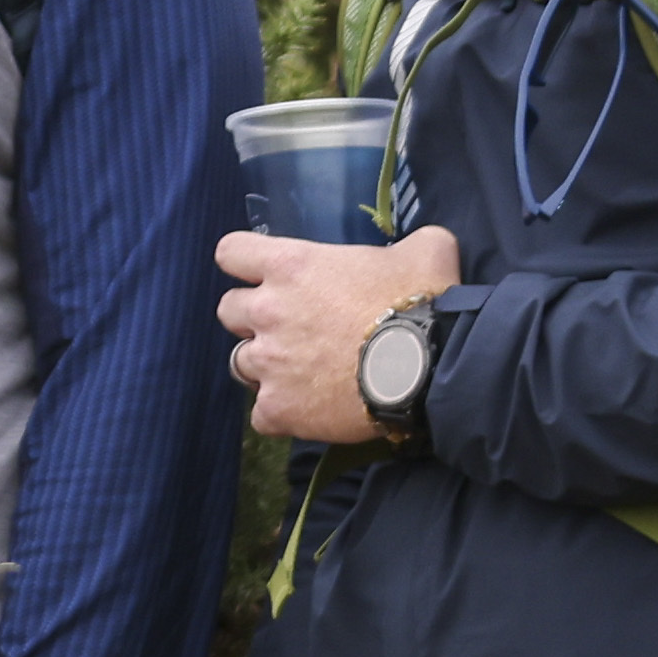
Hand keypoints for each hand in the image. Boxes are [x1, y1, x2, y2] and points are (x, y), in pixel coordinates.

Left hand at [219, 224, 465, 446]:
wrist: (429, 366)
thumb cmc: (421, 301)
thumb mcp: (425, 250)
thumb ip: (408, 244)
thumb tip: (421, 248)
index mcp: (291, 266)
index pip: (231, 252)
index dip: (245, 263)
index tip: (265, 276)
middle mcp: (267, 311)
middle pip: (228, 310)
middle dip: (252, 318)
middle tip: (289, 328)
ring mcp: (268, 362)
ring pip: (240, 363)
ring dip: (264, 366)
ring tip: (300, 374)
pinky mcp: (278, 407)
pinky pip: (261, 413)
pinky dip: (281, 413)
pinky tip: (308, 411)